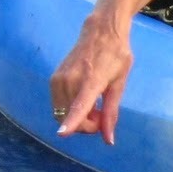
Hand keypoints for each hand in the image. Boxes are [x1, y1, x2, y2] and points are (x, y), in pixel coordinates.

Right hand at [50, 14, 132, 144]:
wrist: (100, 31)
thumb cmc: (116, 56)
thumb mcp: (119, 84)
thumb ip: (111, 112)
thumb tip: (108, 140)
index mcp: (91, 81)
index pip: (79, 105)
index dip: (71, 122)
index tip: (62, 134)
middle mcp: (70, 80)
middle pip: (71, 119)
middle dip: (86, 125)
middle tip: (101, 114)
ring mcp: (58, 79)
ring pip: (62, 115)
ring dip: (77, 118)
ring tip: (94, 103)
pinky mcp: (53, 79)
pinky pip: (58, 106)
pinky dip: (70, 109)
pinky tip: (83, 99)